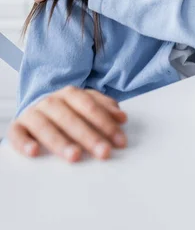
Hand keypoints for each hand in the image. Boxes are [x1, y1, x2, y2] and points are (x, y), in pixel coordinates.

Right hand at [7, 87, 127, 161]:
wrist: (36, 110)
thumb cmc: (66, 111)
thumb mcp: (86, 106)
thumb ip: (104, 109)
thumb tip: (121, 117)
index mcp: (70, 94)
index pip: (90, 107)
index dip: (106, 123)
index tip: (120, 141)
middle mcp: (51, 101)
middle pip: (71, 118)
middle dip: (89, 136)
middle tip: (104, 152)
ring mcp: (33, 113)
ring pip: (46, 126)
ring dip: (61, 142)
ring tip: (75, 156)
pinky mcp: (17, 127)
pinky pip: (18, 134)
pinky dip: (24, 143)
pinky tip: (34, 153)